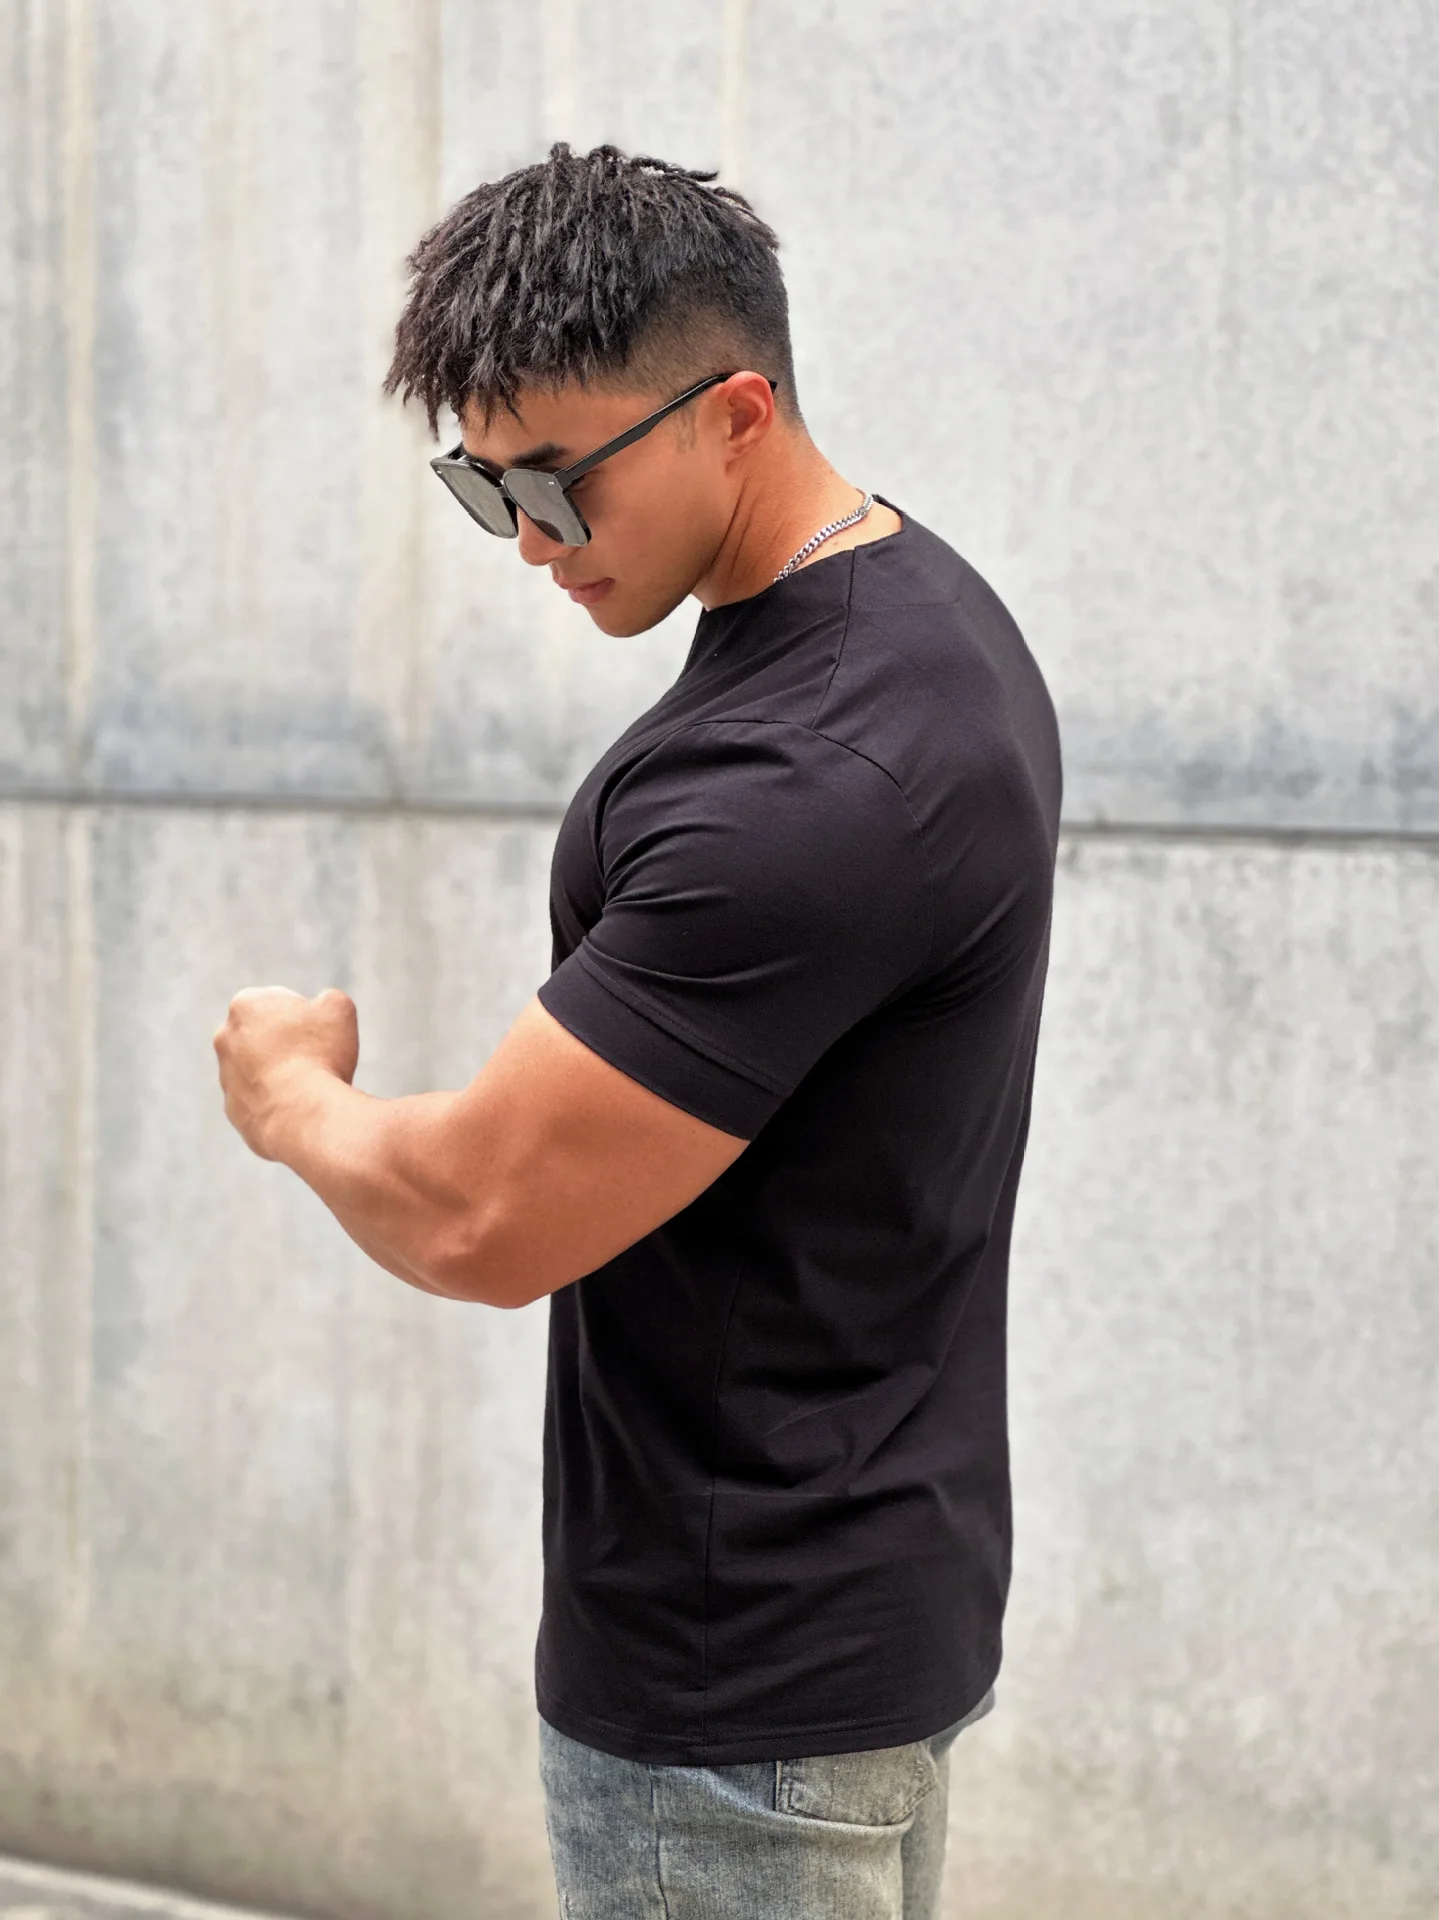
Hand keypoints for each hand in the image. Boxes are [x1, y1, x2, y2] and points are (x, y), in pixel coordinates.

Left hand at [213, 986, 359, 1160]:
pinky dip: (277, 1101)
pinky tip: (299, 1106)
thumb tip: (324, 1006)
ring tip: (311, 1085)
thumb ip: (329, 999)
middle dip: (286, 1042)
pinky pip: (259, 1100)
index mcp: (246, 1004)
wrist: (301, 1115)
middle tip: (318, 1056)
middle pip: (264, 1034)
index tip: (321, 1032)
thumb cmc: (320, 1055)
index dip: (306, 1015)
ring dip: (281, 1072)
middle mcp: (225, 1037)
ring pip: (259, 1068)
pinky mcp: (232, 1109)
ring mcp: (226, 1076)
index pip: (280, 1000)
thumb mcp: (338, 1009)